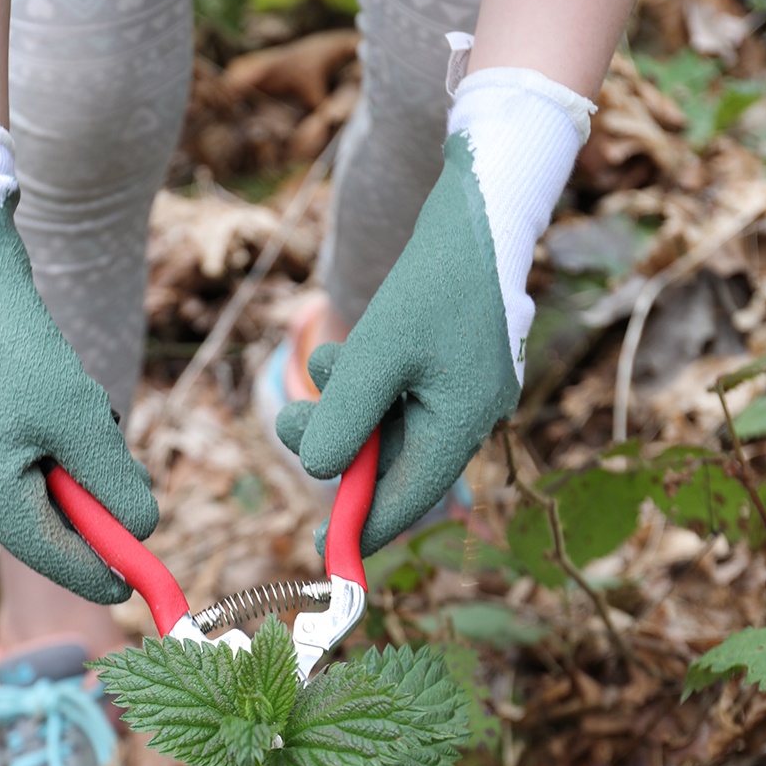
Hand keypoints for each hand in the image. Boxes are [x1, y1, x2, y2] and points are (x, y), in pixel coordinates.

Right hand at [0, 126, 153, 604]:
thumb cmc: (25, 347)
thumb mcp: (83, 420)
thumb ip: (113, 484)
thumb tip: (141, 532)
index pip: (45, 553)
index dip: (94, 573)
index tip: (133, 589)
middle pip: (37, 524)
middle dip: (88, 511)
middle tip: (132, 494)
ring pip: (28, 493)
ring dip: (72, 473)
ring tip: (90, 419)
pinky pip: (12, 466)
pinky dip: (50, 453)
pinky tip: (63, 411)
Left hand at [282, 69, 591, 552]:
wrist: (478, 213)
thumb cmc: (433, 281)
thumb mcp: (376, 354)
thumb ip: (347, 420)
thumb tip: (319, 472)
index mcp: (465, 423)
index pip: (409, 499)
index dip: (361, 527)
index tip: (320, 552)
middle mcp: (471, 415)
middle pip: (393, 463)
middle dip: (336, 447)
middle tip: (287, 421)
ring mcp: (463, 389)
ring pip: (388, 426)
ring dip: (341, 407)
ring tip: (317, 366)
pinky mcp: (450, 363)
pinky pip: (397, 394)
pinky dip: (361, 382)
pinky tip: (340, 352)